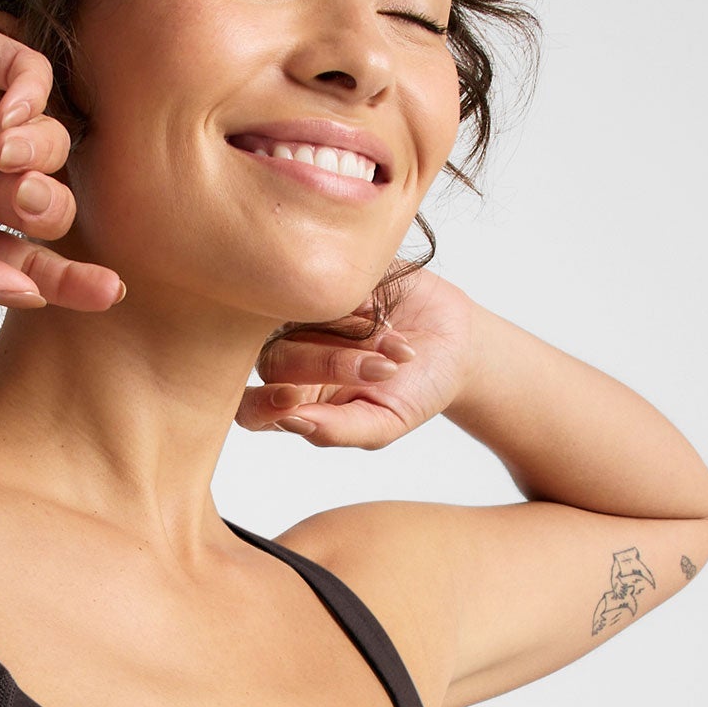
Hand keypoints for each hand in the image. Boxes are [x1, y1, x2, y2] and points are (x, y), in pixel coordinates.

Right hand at [0, 0, 121, 313]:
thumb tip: (28, 295)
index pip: (28, 261)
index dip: (73, 279)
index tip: (111, 290)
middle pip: (50, 205)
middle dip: (49, 208)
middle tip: (14, 195)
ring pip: (54, 144)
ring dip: (45, 155)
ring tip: (3, 151)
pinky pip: (35, 77)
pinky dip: (36, 98)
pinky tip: (9, 115)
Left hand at [235, 269, 478, 447]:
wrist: (457, 344)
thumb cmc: (416, 391)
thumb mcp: (384, 423)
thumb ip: (335, 430)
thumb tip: (288, 422)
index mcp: (295, 400)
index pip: (250, 408)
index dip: (260, 405)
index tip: (291, 398)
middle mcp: (292, 354)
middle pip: (274, 360)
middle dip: (328, 365)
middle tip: (379, 371)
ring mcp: (305, 313)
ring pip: (297, 320)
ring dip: (351, 335)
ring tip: (397, 348)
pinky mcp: (328, 276)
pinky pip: (325, 283)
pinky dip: (361, 302)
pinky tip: (389, 316)